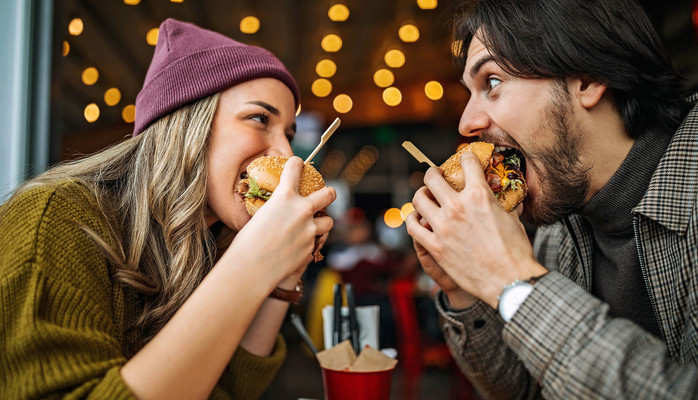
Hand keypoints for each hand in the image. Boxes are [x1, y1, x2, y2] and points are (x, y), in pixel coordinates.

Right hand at [224, 157, 335, 291]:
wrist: (251, 268)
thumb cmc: (247, 242)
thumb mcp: (260, 215)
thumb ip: (275, 209)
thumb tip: (278, 210)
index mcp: (284, 196)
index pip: (294, 169)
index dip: (296, 164)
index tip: (298, 164)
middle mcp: (301, 209)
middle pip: (328, 194)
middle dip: (329, 193)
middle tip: (328, 194)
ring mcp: (309, 229)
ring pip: (329, 221)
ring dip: (322, 222)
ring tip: (315, 225)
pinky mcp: (311, 247)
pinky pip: (317, 241)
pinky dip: (311, 242)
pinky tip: (301, 246)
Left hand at [406, 152, 545, 307]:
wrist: (509, 281)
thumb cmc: (516, 252)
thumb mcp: (512, 219)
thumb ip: (503, 204)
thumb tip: (509, 197)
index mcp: (479, 195)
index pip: (467, 163)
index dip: (465, 157)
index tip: (464, 159)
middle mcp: (458, 206)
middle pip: (432, 177)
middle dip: (433, 173)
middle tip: (435, 175)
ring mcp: (444, 226)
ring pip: (419, 199)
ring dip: (421, 195)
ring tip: (424, 196)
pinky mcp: (435, 246)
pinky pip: (413, 227)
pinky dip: (412, 220)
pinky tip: (417, 219)